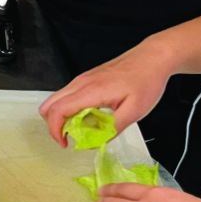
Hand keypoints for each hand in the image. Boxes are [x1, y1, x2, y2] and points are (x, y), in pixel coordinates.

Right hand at [39, 40, 174, 146]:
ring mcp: (82, 79)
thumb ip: (113, 128)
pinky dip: (70, 109)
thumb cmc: (146, 80)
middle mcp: (81, 83)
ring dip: (62, 117)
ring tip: (82, 129)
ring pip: (56, 100)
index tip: (66, 144)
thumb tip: (95, 141)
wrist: (152, 58)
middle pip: (49, 105)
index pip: (57, 111)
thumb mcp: (135, 111)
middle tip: (71, 138)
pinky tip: (89, 116)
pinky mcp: (87, 78)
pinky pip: (67, 96)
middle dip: (54, 125)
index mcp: (90, 91)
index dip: (55, 131)